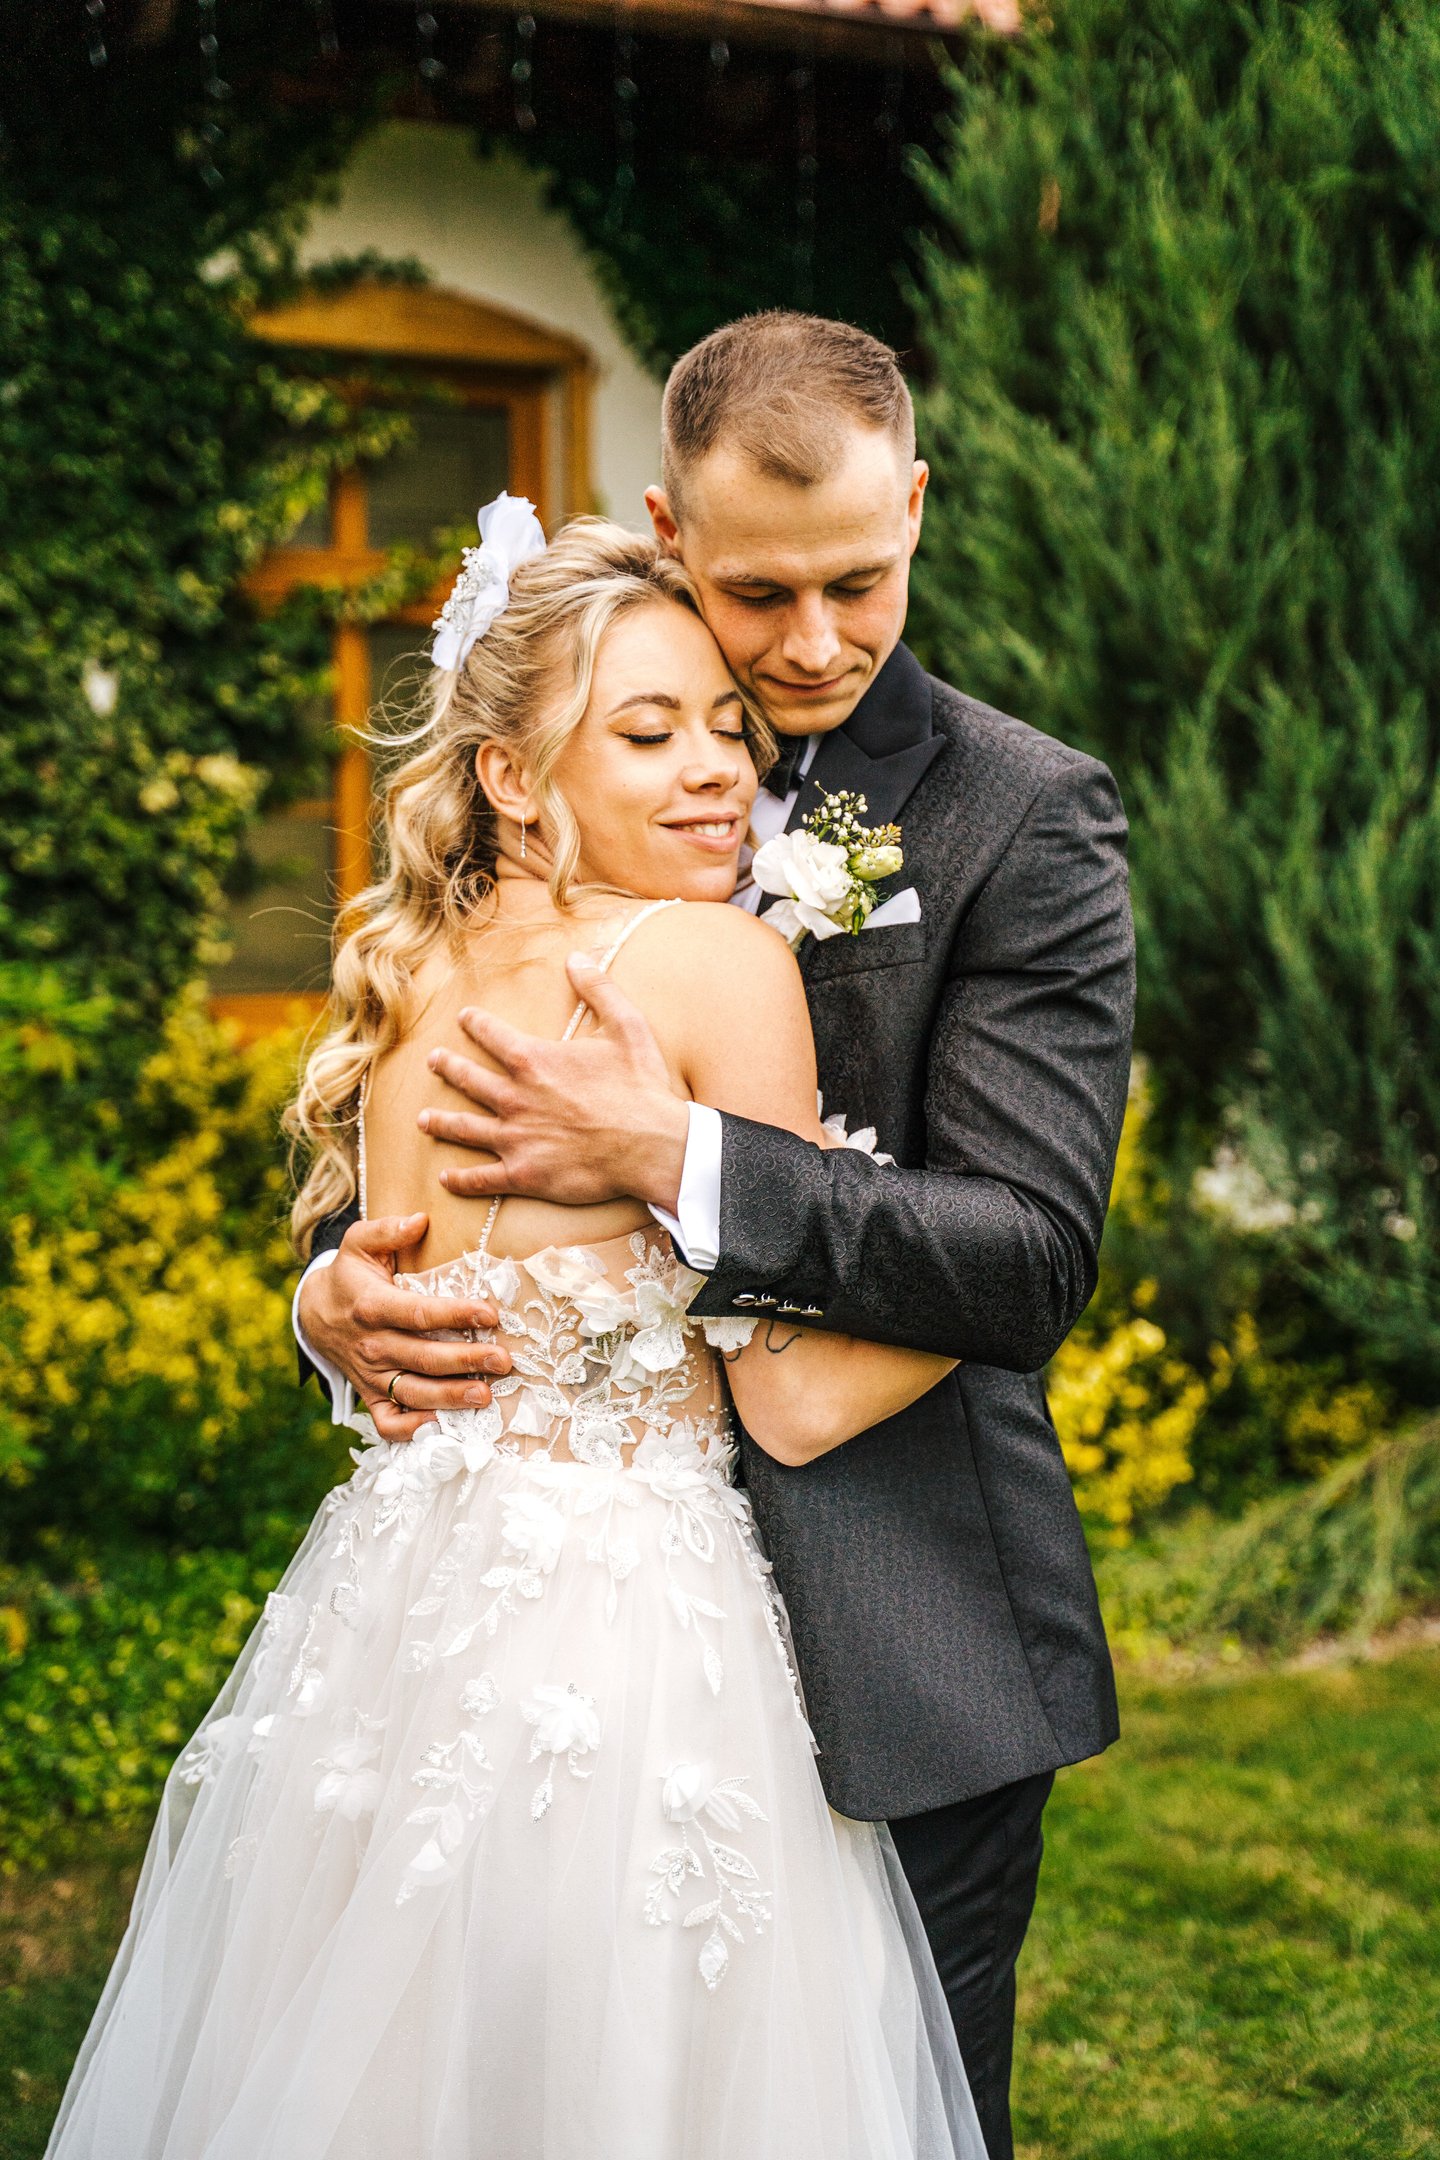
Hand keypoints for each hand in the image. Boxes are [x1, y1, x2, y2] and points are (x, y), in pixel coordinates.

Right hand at [297, 1214, 512, 1442]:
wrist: (315, 1314)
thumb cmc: (350, 1276)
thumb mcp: (359, 1243)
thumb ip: (387, 1229)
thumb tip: (421, 1220)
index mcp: (372, 1305)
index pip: (417, 1313)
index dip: (454, 1314)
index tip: (489, 1314)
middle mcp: (372, 1344)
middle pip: (423, 1357)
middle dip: (465, 1361)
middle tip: (503, 1362)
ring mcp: (370, 1375)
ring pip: (412, 1393)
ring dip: (449, 1398)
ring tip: (485, 1396)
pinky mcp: (369, 1396)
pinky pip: (389, 1423)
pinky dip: (413, 1430)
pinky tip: (444, 1424)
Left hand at [419, 954, 689, 1211]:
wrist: (652, 1145)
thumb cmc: (641, 1087)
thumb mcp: (626, 1027)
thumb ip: (599, 989)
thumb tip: (577, 957)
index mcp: (534, 1060)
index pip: (492, 1035)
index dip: (475, 1024)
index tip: (465, 1018)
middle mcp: (515, 1098)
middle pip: (469, 1080)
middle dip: (449, 1068)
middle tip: (434, 1062)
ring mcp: (515, 1138)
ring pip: (465, 1129)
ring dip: (441, 1122)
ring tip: (423, 1119)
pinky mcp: (524, 1173)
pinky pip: (482, 1178)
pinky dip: (461, 1179)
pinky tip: (446, 1177)